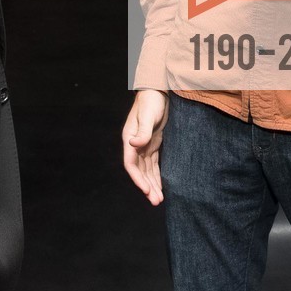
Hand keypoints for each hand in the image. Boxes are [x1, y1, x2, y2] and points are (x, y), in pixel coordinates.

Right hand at [123, 90, 168, 204]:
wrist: (158, 89)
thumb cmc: (151, 101)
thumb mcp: (148, 115)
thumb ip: (142, 131)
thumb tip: (133, 144)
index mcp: (129, 139)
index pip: (131, 164)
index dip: (138, 179)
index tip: (146, 191)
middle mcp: (135, 144)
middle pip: (139, 171)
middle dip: (147, 187)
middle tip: (156, 201)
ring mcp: (144, 145)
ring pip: (147, 170)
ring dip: (152, 184)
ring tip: (159, 200)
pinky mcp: (153, 143)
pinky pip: (153, 164)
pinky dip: (156, 175)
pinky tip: (160, 186)